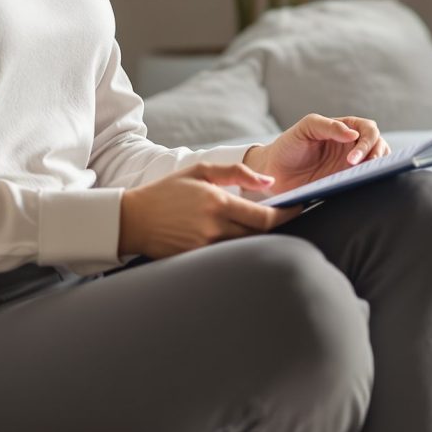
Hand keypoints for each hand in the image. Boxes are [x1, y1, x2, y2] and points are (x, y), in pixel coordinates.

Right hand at [116, 162, 303, 259]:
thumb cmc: (167, 191)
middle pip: (261, 235)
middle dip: (279, 227)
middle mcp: (215, 228)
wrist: (132, 219)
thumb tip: (269, 181)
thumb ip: (237, 173)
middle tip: (288, 218)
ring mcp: (206, 248)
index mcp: (218, 203)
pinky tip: (243, 241)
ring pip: (247, 248)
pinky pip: (229, 257)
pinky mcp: (198, 261)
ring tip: (268, 228)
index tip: (300, 209)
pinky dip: (240, 249)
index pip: (266, 217)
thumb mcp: (200, 171)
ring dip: (260, 239)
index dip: (288, 215)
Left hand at [243, 114, 389, 195]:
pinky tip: (361, 185)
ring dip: (378, 168)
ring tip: (367, 177)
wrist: (274, 172)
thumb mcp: (305, 128)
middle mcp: (351, 146)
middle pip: (379, 145)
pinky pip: (364, 181)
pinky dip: (369, 182)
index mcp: (344, 128)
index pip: (368, 129)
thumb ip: (328, 126)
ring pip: (377, 163)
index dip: (367, 142)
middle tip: (367, 168)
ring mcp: (350, 165)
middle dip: (377, 155)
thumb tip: (354, 134)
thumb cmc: (288, 145)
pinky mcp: (346, 181)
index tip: (353, 158)